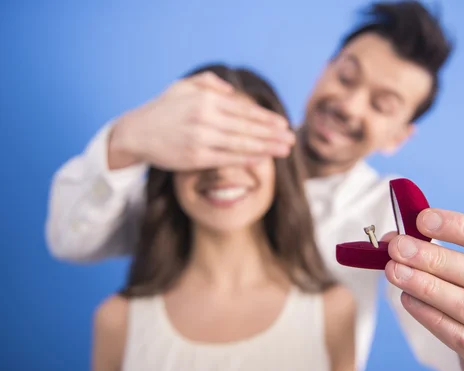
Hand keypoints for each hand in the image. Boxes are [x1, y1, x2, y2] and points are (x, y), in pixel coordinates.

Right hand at [108, 71, 294, 170]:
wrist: (136, 133)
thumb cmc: (163, 110)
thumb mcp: (183, 86)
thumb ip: (208, 83)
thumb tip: (231, 90)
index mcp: (205, 100)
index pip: (243, 110)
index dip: (265, 118)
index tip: (283, 124)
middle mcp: (205, 118)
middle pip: (247, 128)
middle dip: (273, 134)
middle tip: (291, 139)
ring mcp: (200, 139)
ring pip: (241, 144)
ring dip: (266, 148)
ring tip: (284, 150)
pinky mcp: (195, 157)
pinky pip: (227, 158)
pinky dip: (246, 158)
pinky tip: (262, 158)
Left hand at [383, 209, 463, 370]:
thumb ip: (439, 250)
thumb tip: (395, 237)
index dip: (460, 227)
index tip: (422, 219)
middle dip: (433, 258)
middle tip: (398, 248)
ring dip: (427, 286)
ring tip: (395, 272)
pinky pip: (462, 338)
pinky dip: (430, 317)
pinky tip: (407, 300)